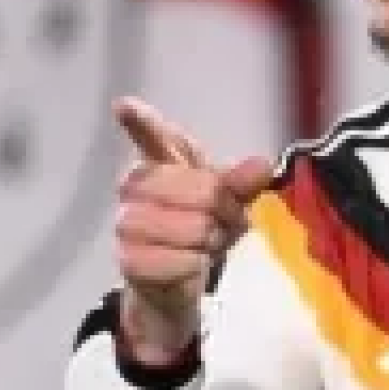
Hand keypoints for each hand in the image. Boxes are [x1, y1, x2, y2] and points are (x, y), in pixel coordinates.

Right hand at [112, 96, 274, 364]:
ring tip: (199, 245)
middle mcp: (133, 187)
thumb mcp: (227, 203)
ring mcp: (127, 223)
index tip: (126, 107)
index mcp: (157, 163)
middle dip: (222, 213)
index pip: (152, 138)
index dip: (142, 123)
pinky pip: (183, 260)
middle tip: (217, 224)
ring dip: (209, 242)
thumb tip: (262, 164)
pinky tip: (187, 264)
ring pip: (194, 228)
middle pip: (201, 192)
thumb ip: (242, 182)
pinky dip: (196, 266)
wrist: (174, 282)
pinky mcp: (128, 260)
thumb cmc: (198, 229)